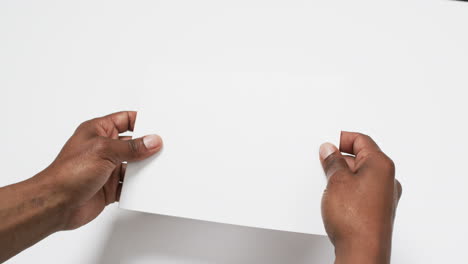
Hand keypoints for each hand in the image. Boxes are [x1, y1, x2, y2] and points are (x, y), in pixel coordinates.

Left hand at [35, 111, 162, 229]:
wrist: (55, 205)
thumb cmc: (68, 173)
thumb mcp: (104, 151)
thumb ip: (131, 147)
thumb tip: (152, 141)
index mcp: (98, 131)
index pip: (125, 119)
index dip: (142, 121)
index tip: (158, 126)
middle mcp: (103, 148)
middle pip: (133, 143)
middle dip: (147, 146)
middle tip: (164, 148)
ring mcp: (107, 168)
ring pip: (134, 165)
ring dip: (144, 168)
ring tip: (159, 168)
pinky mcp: (110, 187)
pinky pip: (130, 185)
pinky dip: (138, 187)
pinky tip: (147, 186)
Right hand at [319, 132, 401, 263]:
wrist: (362, 252)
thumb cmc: (356, 219)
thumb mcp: (336, 181)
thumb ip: (333, 162)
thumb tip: (330, 151)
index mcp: (382, 165)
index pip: (361, 140)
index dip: (341, 138)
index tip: (327, 143)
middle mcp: (387, 179)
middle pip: (361, 157)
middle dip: (340, 159)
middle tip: (323, 162)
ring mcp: (382, 196)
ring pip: (359, 175)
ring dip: (342, 176)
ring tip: (327, 183)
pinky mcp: (375, 210)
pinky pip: (360, 191)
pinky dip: (347, 190)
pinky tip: (334, 198)